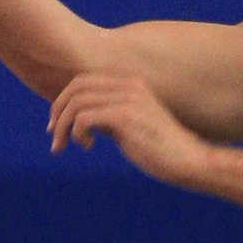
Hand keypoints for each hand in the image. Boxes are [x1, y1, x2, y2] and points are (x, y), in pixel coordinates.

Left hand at [48, 72, 213, 188]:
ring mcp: (127, 99)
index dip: (64, 101)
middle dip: (58, 110)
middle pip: (76, 86)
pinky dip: (78, 133)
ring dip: (64, 126)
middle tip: (54, 135)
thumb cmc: (161, 150)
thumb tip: (83, 119)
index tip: (58, 125)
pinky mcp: (125, 117)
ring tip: (65, 145)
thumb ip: (109, 117)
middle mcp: (129, 85)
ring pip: (77, 103)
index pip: (84, 81)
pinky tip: (89, 146)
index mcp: (131, 84)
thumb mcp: (131, 126)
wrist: (188, 161)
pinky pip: (84, 118)